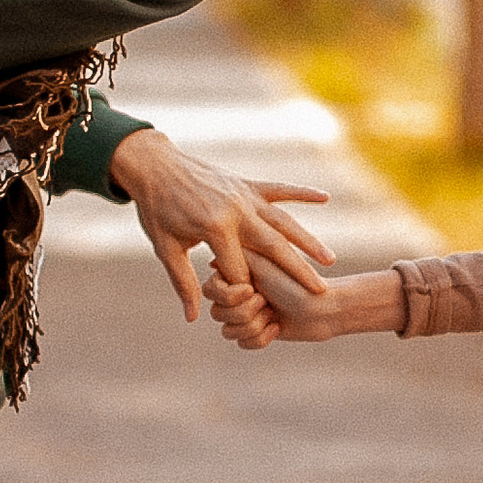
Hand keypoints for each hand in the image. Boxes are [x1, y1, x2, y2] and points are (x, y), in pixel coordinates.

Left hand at [106, 131, 335, 324]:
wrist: (154, 165)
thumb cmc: (156, 210)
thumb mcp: (165, 248)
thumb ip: (183, 282)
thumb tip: (194, 318)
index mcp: (215, 229)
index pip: (239, 270)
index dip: (245, 291)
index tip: (255, 306)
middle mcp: (236, 211)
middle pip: (274, 247)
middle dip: (298, 271)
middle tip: (320, 291)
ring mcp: (244, 195)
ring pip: (284, 221)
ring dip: (307, 240)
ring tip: (329, 261)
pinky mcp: (247, 184)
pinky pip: (280, 188)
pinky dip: (302, 192)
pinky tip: (325, 197)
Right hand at [209, 262, 401, 346]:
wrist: (326, 309)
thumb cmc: (298, 284)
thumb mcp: (265, 265)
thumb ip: (235, 259)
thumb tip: (210, 263)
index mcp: (237, 272)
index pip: (210, 291)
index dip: (230, 296)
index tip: (253, 291)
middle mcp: (238, 291)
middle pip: (217, 314)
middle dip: (244, 313)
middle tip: (267, 303)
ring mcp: (247, 312)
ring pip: (227, 332)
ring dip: (253, 327)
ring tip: (274, 316)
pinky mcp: (257, 330)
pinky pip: (242, 343)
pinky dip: (261, 339)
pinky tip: (278, 328)